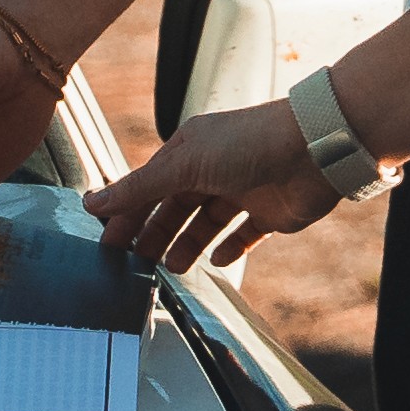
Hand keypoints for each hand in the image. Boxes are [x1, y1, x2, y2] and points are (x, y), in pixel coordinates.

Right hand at [88, 100, 352, 273]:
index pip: (149, 186)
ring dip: (187, 244)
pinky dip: (230, 248)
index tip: (109, 243)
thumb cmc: (251, 143)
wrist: (316, 148)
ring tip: (172, 267)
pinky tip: (217, 261)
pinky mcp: (270, 211)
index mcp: (190, 150)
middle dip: (155, 233)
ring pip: (206, 223)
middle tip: (136, 263)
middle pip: (175, 206)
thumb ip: (139, 187)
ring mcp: (243, 189)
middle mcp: (215, 167)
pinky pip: (244, 234)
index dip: (128, 213)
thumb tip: (93, 202)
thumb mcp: (184, 165)